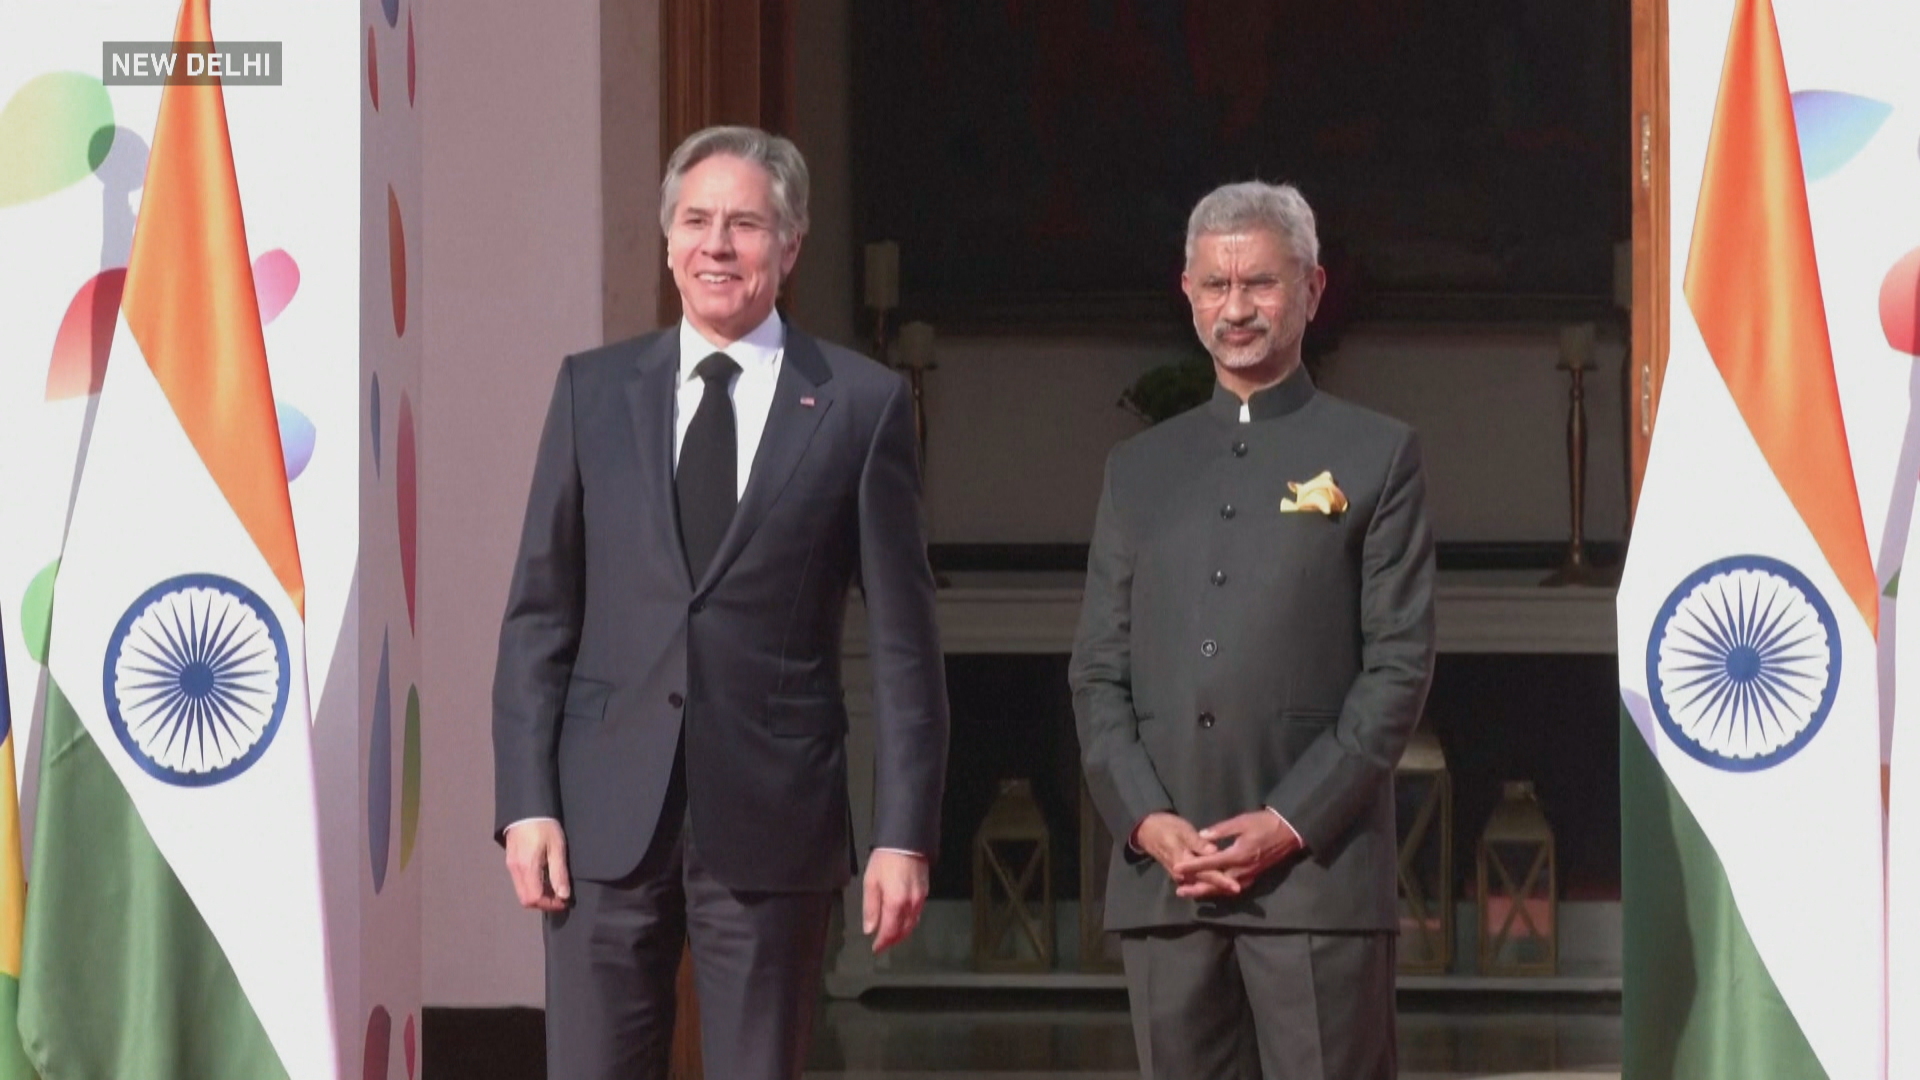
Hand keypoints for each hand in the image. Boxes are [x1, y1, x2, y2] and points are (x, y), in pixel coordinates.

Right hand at [505, 819, 571, 911]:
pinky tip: (544, 877)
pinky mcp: (510, 861)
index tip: (564, 901)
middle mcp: (515, 870)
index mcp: (527, 867)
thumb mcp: (557, 848)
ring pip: (522, 892)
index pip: (534, 898)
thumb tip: (564, 895)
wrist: (527, 808)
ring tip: (554, 887)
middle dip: (543, 903)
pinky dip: (532, 886)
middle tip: (560, 896)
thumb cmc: (545, 826)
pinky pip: (520, 882)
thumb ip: (559, 873)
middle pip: (525, 899)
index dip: (550, 904)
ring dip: (538, 895)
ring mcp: (511, 866)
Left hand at [862, 850, 928, 953]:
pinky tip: (902, 920)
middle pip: (903, 931)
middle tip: (883, 945)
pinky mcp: (924, 892)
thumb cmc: (885, 860)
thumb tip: (870, 928)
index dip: (882, 943)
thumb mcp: (871, 882)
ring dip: (902, 933)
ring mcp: (920, 899)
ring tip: (891, 936)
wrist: (906, 841)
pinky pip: (917, 914)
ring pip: (912, 924)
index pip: (890, 932)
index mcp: (895, 903)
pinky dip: (909, 922)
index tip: (875, 948)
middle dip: (893, 940)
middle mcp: (910, 905)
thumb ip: (871, 907)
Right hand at [1132, 812, 1240, 897]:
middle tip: (1239, 889)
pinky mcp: (1183, 874)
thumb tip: (1213, 851)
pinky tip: (1222, 885)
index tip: (1235, 886)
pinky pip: (1198, 881)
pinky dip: (1209, 884)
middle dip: (1222, 887)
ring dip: (1217, 888)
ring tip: (1234, 889)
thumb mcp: (1182, 831)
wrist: (1148, 832)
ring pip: (1202, 884)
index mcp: (1183, 861)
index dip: (1221, 880)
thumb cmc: (1167, 828)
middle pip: (1206, 882)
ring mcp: (1182, 875)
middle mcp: (1182, 873)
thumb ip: (1198, 843)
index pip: (1206, 873)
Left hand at [1171, 811, 1303, 898]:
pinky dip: (1221, 891)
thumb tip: (1202, 835)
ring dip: (1208, 892)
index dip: (1192, 866)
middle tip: (1180, 892)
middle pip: (1216, 884)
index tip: (1177, 868)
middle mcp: (1242, 869)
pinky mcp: (1254, 876)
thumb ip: (1221, 830)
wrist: (1290, 832)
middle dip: (1197, 889)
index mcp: (1237, 855)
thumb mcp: (1241, 822)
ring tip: (1192, 893)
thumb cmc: (1265, 823)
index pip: (1210, 863)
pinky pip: (1234, 888)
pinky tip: (1213, 890)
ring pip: (1225, 889)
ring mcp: (1249, 875)